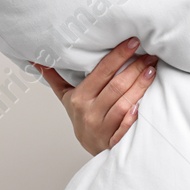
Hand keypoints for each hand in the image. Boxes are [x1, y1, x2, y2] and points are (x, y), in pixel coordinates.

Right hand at [32, 37, 156, 155]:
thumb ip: (55, 77)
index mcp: (79, 98)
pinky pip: (124, 128)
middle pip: (116, 86)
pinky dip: (133, 117)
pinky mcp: (112, 141)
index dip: (118, 56)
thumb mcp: (67, 97)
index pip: (101, 72)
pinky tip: (143, 105)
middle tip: (151, 54)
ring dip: (140, 87)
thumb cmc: (83, 117)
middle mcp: (89, 112)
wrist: (91, 147)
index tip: (133, 42)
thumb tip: (36, 59)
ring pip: (123, 104)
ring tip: (153, 70)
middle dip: (135, 68)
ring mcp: (101, 128)